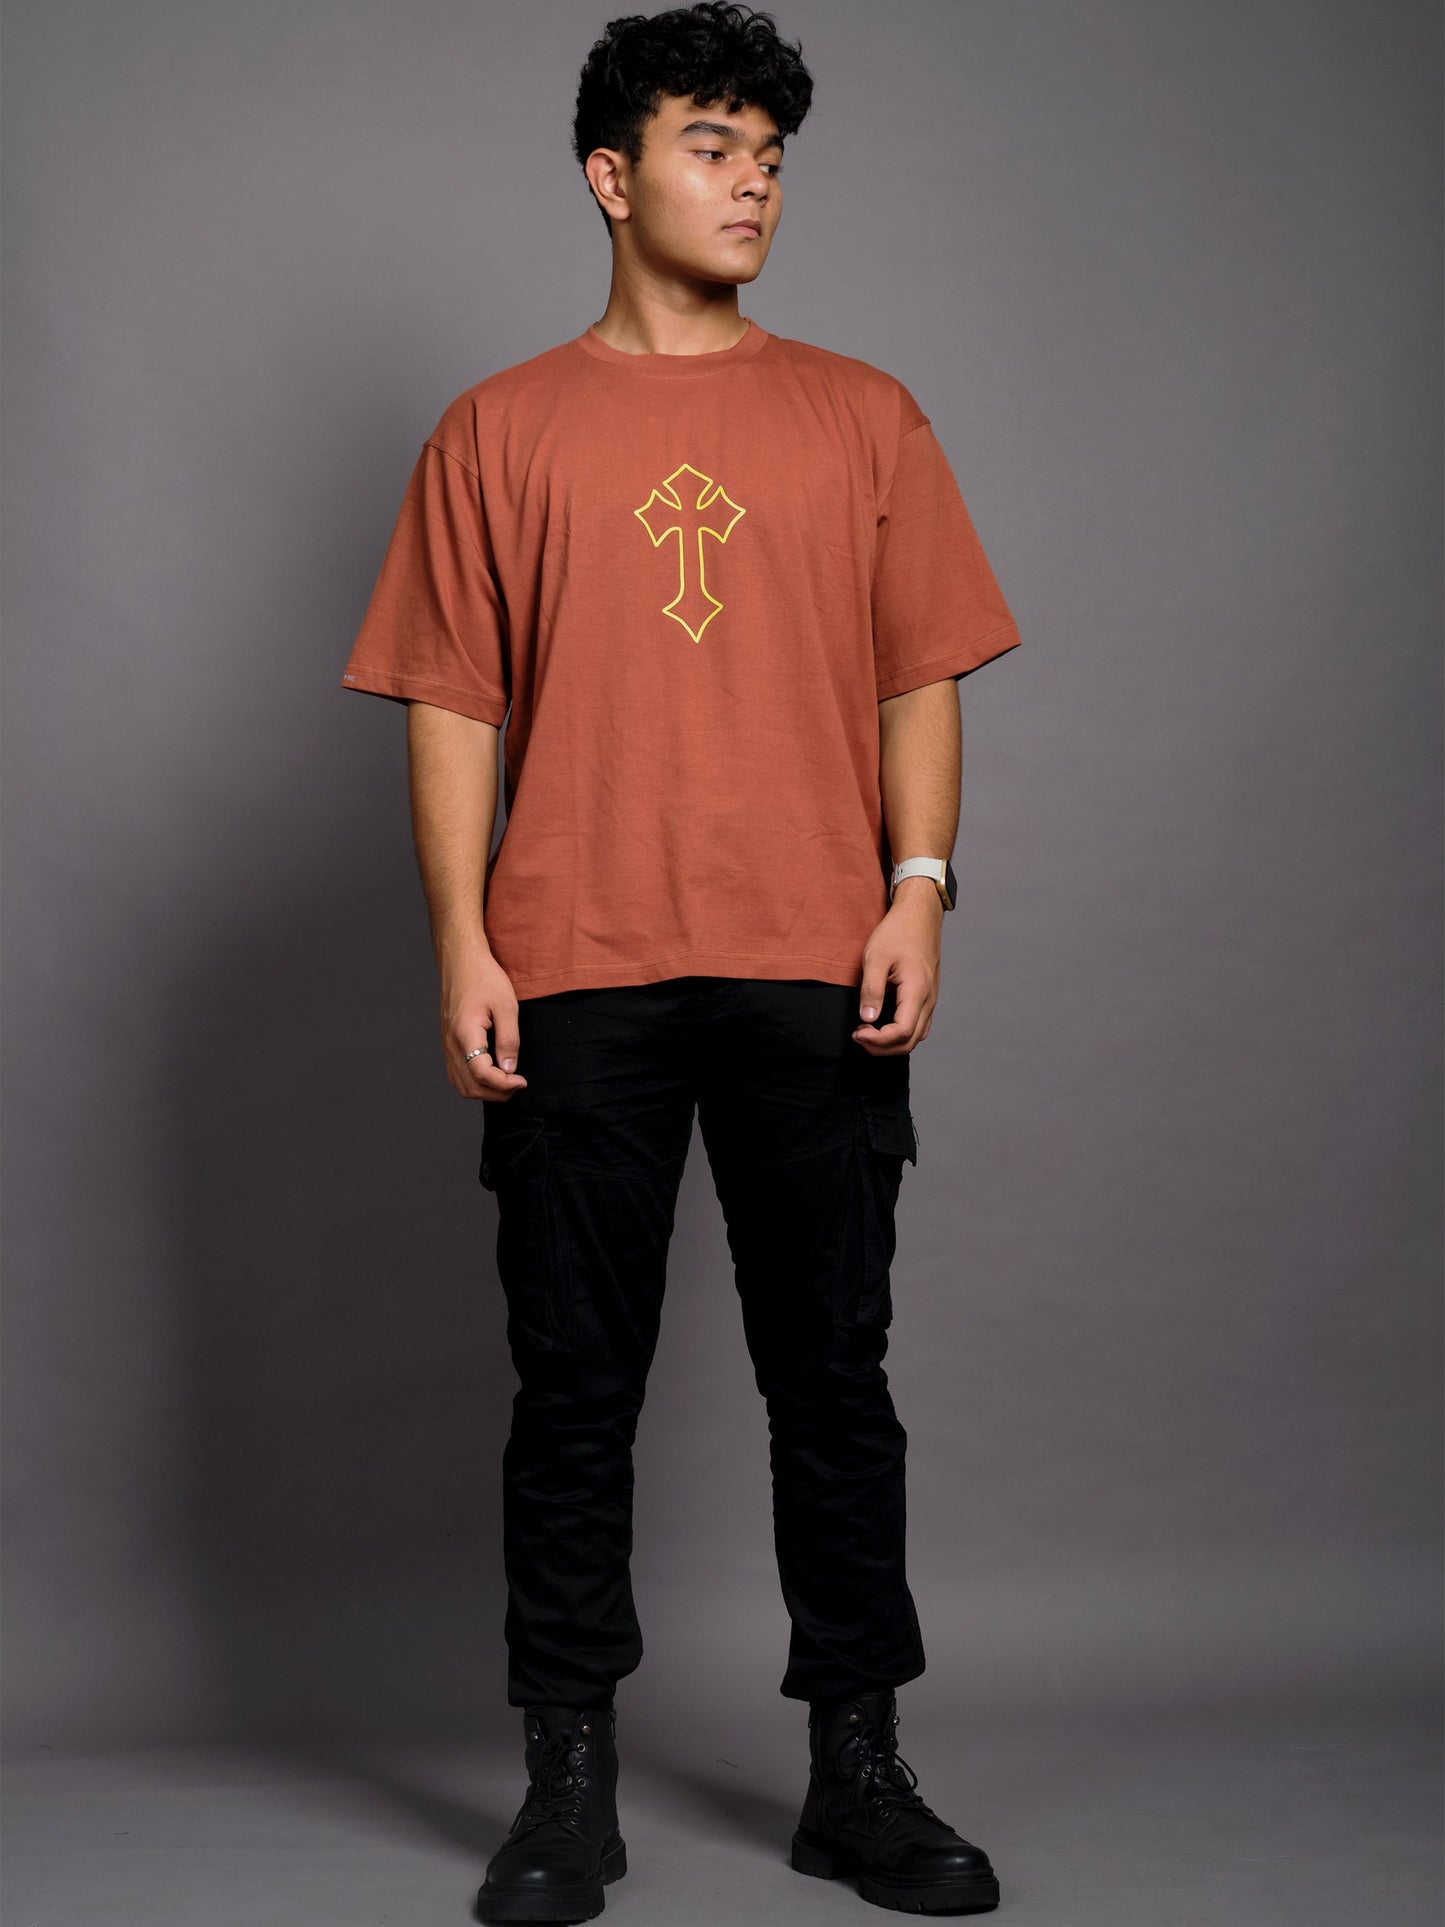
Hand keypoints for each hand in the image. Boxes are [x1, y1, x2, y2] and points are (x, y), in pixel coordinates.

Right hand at [441, 947, 528, 1099]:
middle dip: (497, 1093)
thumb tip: (510, 1069)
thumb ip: (509, 1040)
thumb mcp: (506, 1006)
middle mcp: (451, 1043)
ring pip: (461, 1084)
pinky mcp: (448, 1042)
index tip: (522, 1080)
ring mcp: (446, 1044)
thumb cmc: (484, 978)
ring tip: (507, 1081)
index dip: (504, 1084)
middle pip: (470, 1086)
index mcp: (465, 1034)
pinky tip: (492, 1074)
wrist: (461, 961)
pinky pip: (457, 1073)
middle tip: (518, 1083)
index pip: (481, 1074)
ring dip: (485, 1091)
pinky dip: (474, 1082)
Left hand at [852, 880, 942, 1055]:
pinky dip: (901, 1033)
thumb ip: (871, 990)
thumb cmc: (898, 932)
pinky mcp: (928, 994)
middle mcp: (928, 999)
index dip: (878, 1040)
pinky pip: (919, 1024)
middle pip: (910, 1041)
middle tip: (858, 1036)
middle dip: (883, 1047)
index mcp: (916, 991)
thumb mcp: (876, 958)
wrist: (920, 914)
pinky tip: (882, 1024)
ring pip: (917, 1036)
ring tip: (868, 1032)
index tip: (857, 1032)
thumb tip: (867, 1019)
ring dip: (892, 1042)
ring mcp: (931, 998)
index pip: (901, 1032)